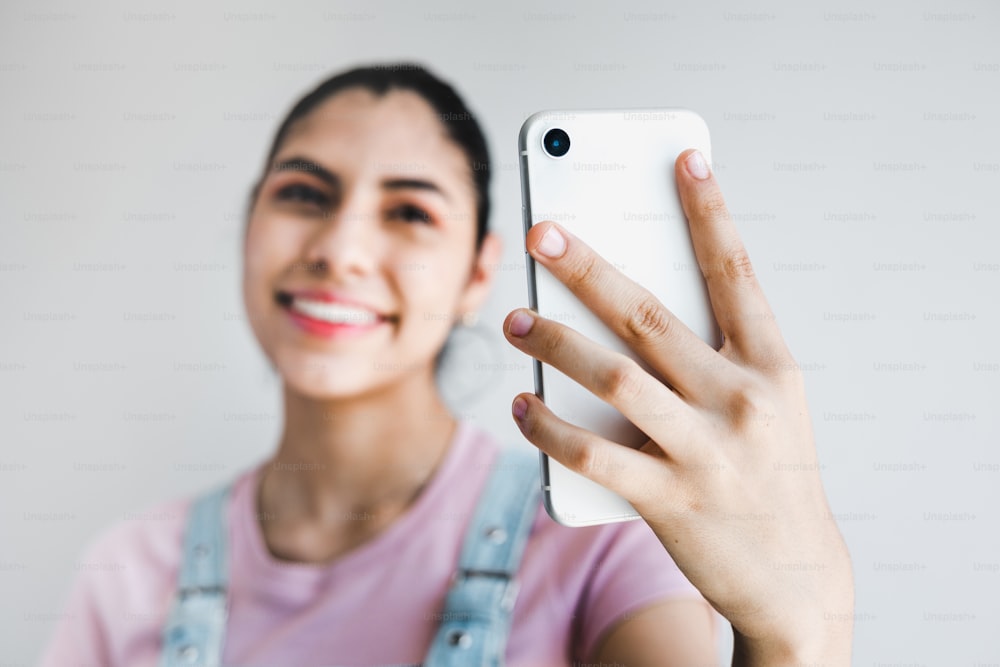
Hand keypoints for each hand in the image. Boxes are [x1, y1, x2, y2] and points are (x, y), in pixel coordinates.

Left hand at [504, 149, 853, 664]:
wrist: (796, 578)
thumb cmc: (770, 477)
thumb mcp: (764, 408)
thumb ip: (710, 361)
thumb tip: (622, 316)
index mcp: (771, 367)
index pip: (736, 273)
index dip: (710, 212)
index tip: (683, 159)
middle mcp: (740, 400)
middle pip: (649, 314)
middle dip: (588, 268)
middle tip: (542, 233)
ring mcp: (705, 450)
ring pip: (613, 375)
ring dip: (554, 341)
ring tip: (515, 320)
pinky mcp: (669, 499)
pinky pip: (592, 451)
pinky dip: (548, 426)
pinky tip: (523, 406)